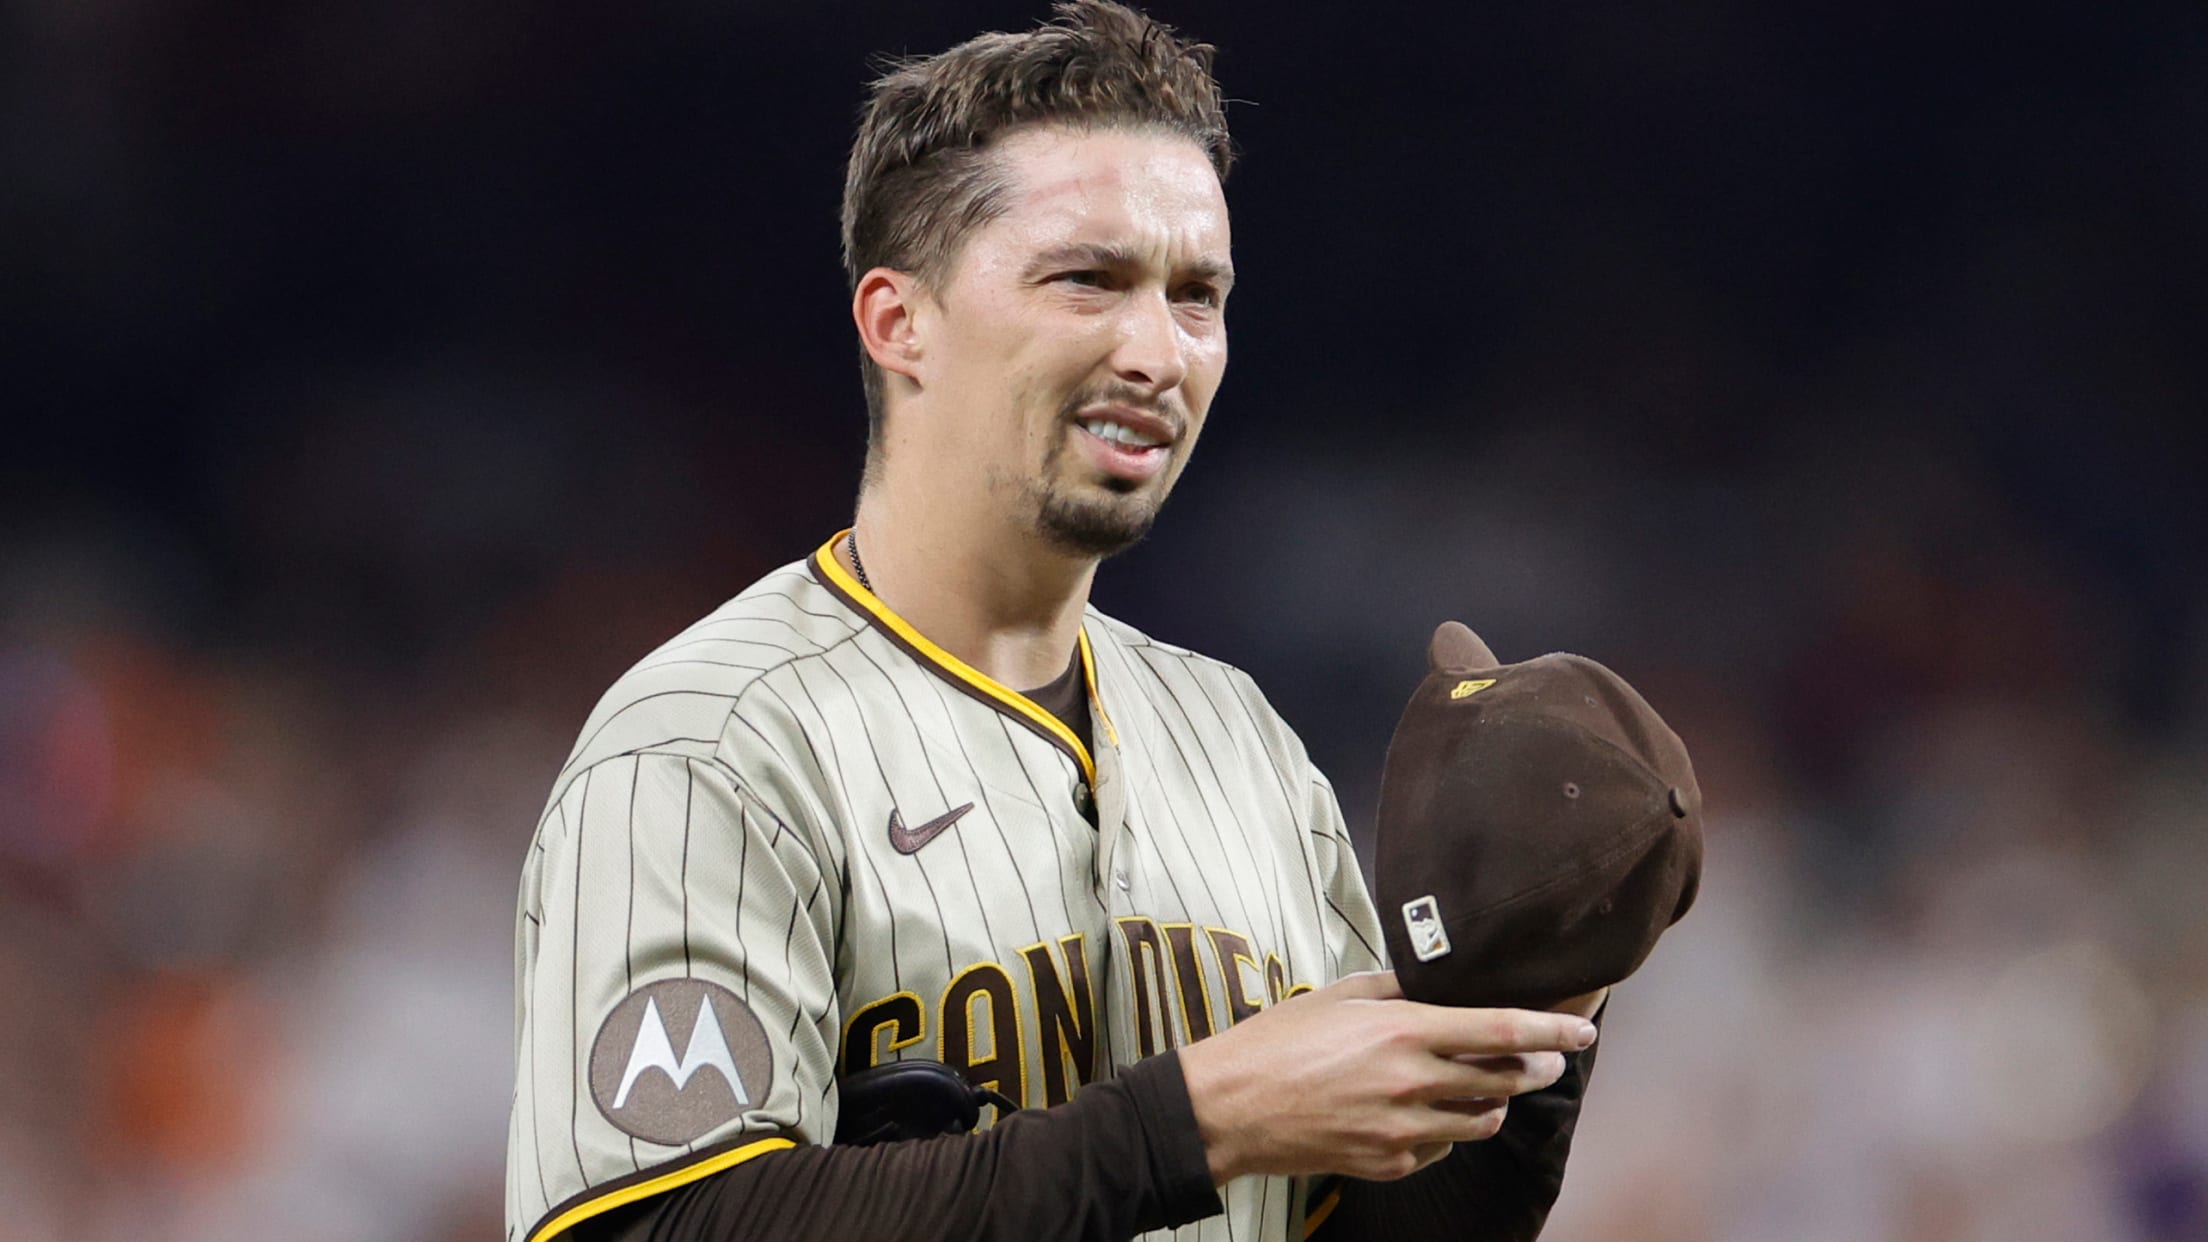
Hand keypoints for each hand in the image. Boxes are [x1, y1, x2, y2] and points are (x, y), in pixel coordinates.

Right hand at [1177, 970, 1598, 1183]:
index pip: (1500, 1028)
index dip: (1551, 1029)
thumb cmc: (1277, 1043)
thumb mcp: (1339, 995)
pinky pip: (1441, 1147)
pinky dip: (1448, 1130)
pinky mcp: (1388, 1163)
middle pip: (1505, 1079)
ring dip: (1495, 1102)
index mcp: (1403, 1031)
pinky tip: (1429, 1113)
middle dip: (1536, 1066)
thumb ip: (1397, 987)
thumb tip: (1436, 980)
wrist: (1229, 1107)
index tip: (1584, 1029)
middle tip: (1548, 1057)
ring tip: (1487, 1086)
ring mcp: (1403, 1130)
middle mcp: (1412, 1083)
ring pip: (1481, 1121)